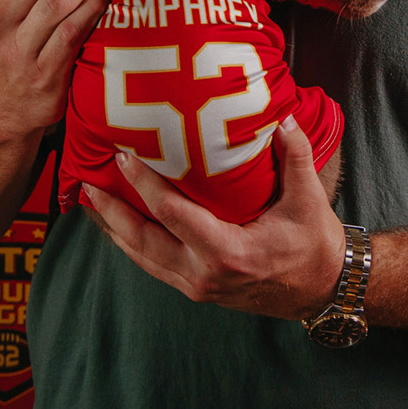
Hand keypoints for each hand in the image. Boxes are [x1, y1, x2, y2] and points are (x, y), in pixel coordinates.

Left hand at [83, 115, 347, 320]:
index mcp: (227, 252)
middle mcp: (204, 274)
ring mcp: (197, 286)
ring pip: (142, 258)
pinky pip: (153, 266)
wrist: (321, 290)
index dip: (144, 185)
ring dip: (114, 230)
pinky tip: (118, 225)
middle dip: (111, 212)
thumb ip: (294, 156)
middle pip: (143, 242)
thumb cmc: (314, 246)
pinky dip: (131, 244)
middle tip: (86, 182)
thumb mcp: (308, 200)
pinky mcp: (196, 288)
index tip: (122, 157)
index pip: (173, 214)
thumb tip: (282, 118)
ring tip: (89, 202)